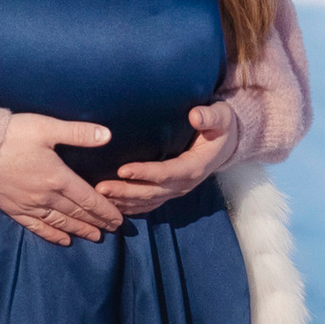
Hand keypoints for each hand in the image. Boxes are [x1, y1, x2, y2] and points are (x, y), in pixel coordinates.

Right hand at [0, 113, 122, 245]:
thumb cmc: (11, 135)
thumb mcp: (47, 127)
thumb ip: (78, 133)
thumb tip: (107, 135)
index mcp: (58, 177)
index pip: (88, 199)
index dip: (105, 210)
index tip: (119, 219)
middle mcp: (46, 196)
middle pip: (77, 213)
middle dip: (97, 222)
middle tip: (112, 230)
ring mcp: (29, 206)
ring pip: (60, 223)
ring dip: (79, 230)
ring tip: (94, 237)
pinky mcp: (13, 210)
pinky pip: (37, 228)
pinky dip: (53, 235)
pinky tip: (63, 240)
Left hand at [97, 99, 237, 216]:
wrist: (226, 144)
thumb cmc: (220, 128)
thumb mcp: (221, 118)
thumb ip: (209, 117)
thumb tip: (195, 116)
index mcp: (194, 167)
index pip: (166, 173)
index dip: (145, 173)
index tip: (123, 169)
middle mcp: (184, 184)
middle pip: (151, 192)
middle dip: (125, 192)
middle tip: (100, 188)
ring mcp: (176, 191)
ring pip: (146, 202)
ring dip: (123, 202)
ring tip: (99, 198)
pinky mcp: (169, 192)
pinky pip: (148, 204)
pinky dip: (129, 207)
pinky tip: (112, 206)